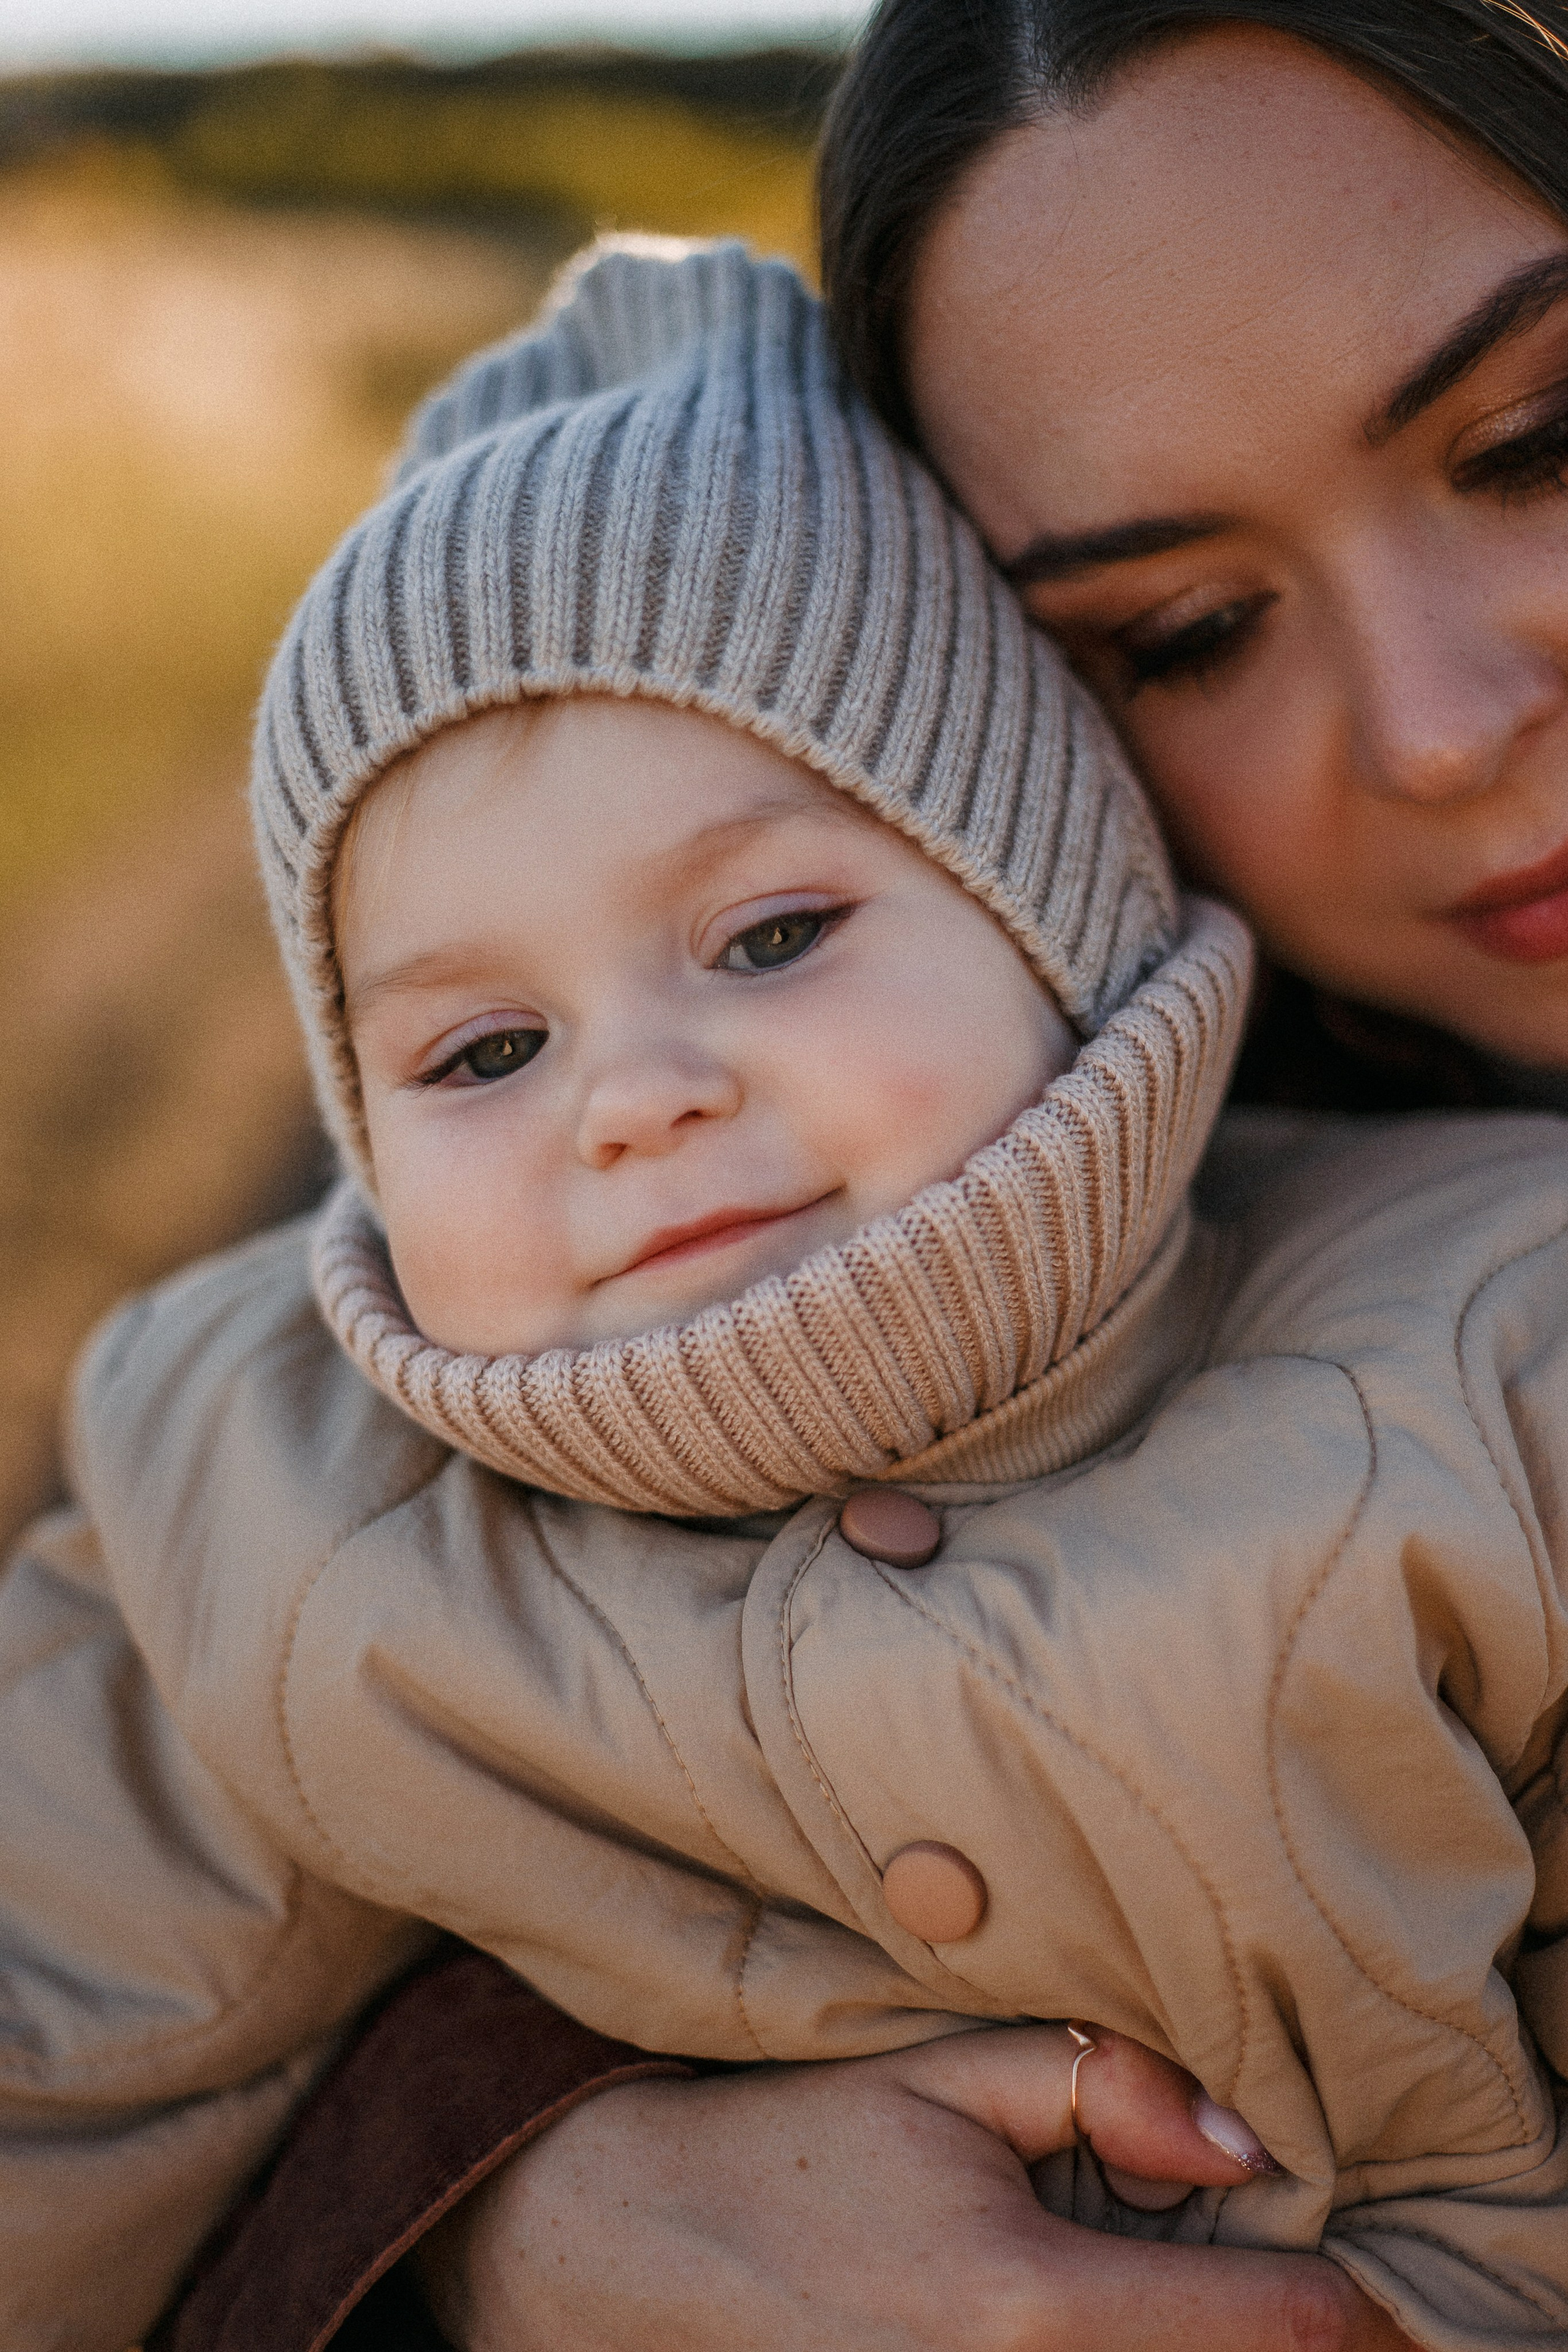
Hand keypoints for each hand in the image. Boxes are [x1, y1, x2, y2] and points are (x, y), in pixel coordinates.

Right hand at [415, 2024, 1416, 2351]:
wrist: (628, 2255)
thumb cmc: (793, 2153)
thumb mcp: (943, 2078)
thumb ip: (1105, 2086)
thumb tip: (1245, 2144)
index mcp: (1030, 2313)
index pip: (1282, 2332)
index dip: (1363, 2309)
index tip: (1370, 2281)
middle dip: (1282, 2343)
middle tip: (1276, 2295)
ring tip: (1175, 2312)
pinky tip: (1108, 2337)